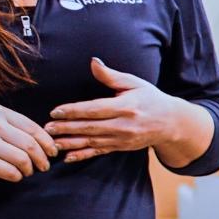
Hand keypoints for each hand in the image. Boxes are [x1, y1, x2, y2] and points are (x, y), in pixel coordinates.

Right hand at [0, 103, 57, 181]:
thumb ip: (12, 125)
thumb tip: (44, 141)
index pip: (32, 128)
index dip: (47, 142)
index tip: (52, 152)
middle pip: (31, 145)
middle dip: (42, 158)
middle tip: (44, 166)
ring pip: (23, 159)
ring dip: (29, 169)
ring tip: (27, 171)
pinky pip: (11, 172)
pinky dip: (17, 176)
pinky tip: (14, 175)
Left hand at [46, 58, 209, 165]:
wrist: (171, 122)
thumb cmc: (150, 98)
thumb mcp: (134, 83)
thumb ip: (111, 75)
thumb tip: (93, 62)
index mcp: (126, 106)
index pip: (95, 109)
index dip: (74, 111)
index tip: (56, 111)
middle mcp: (124, 125)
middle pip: (90, 127)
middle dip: (67, 128)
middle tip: (46, 128)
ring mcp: (122, 139)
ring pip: (92, 142)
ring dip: (70, 143)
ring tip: (51, 143)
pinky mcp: (121, 147)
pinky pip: (99, 152)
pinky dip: (83, 155)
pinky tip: (68, 157)